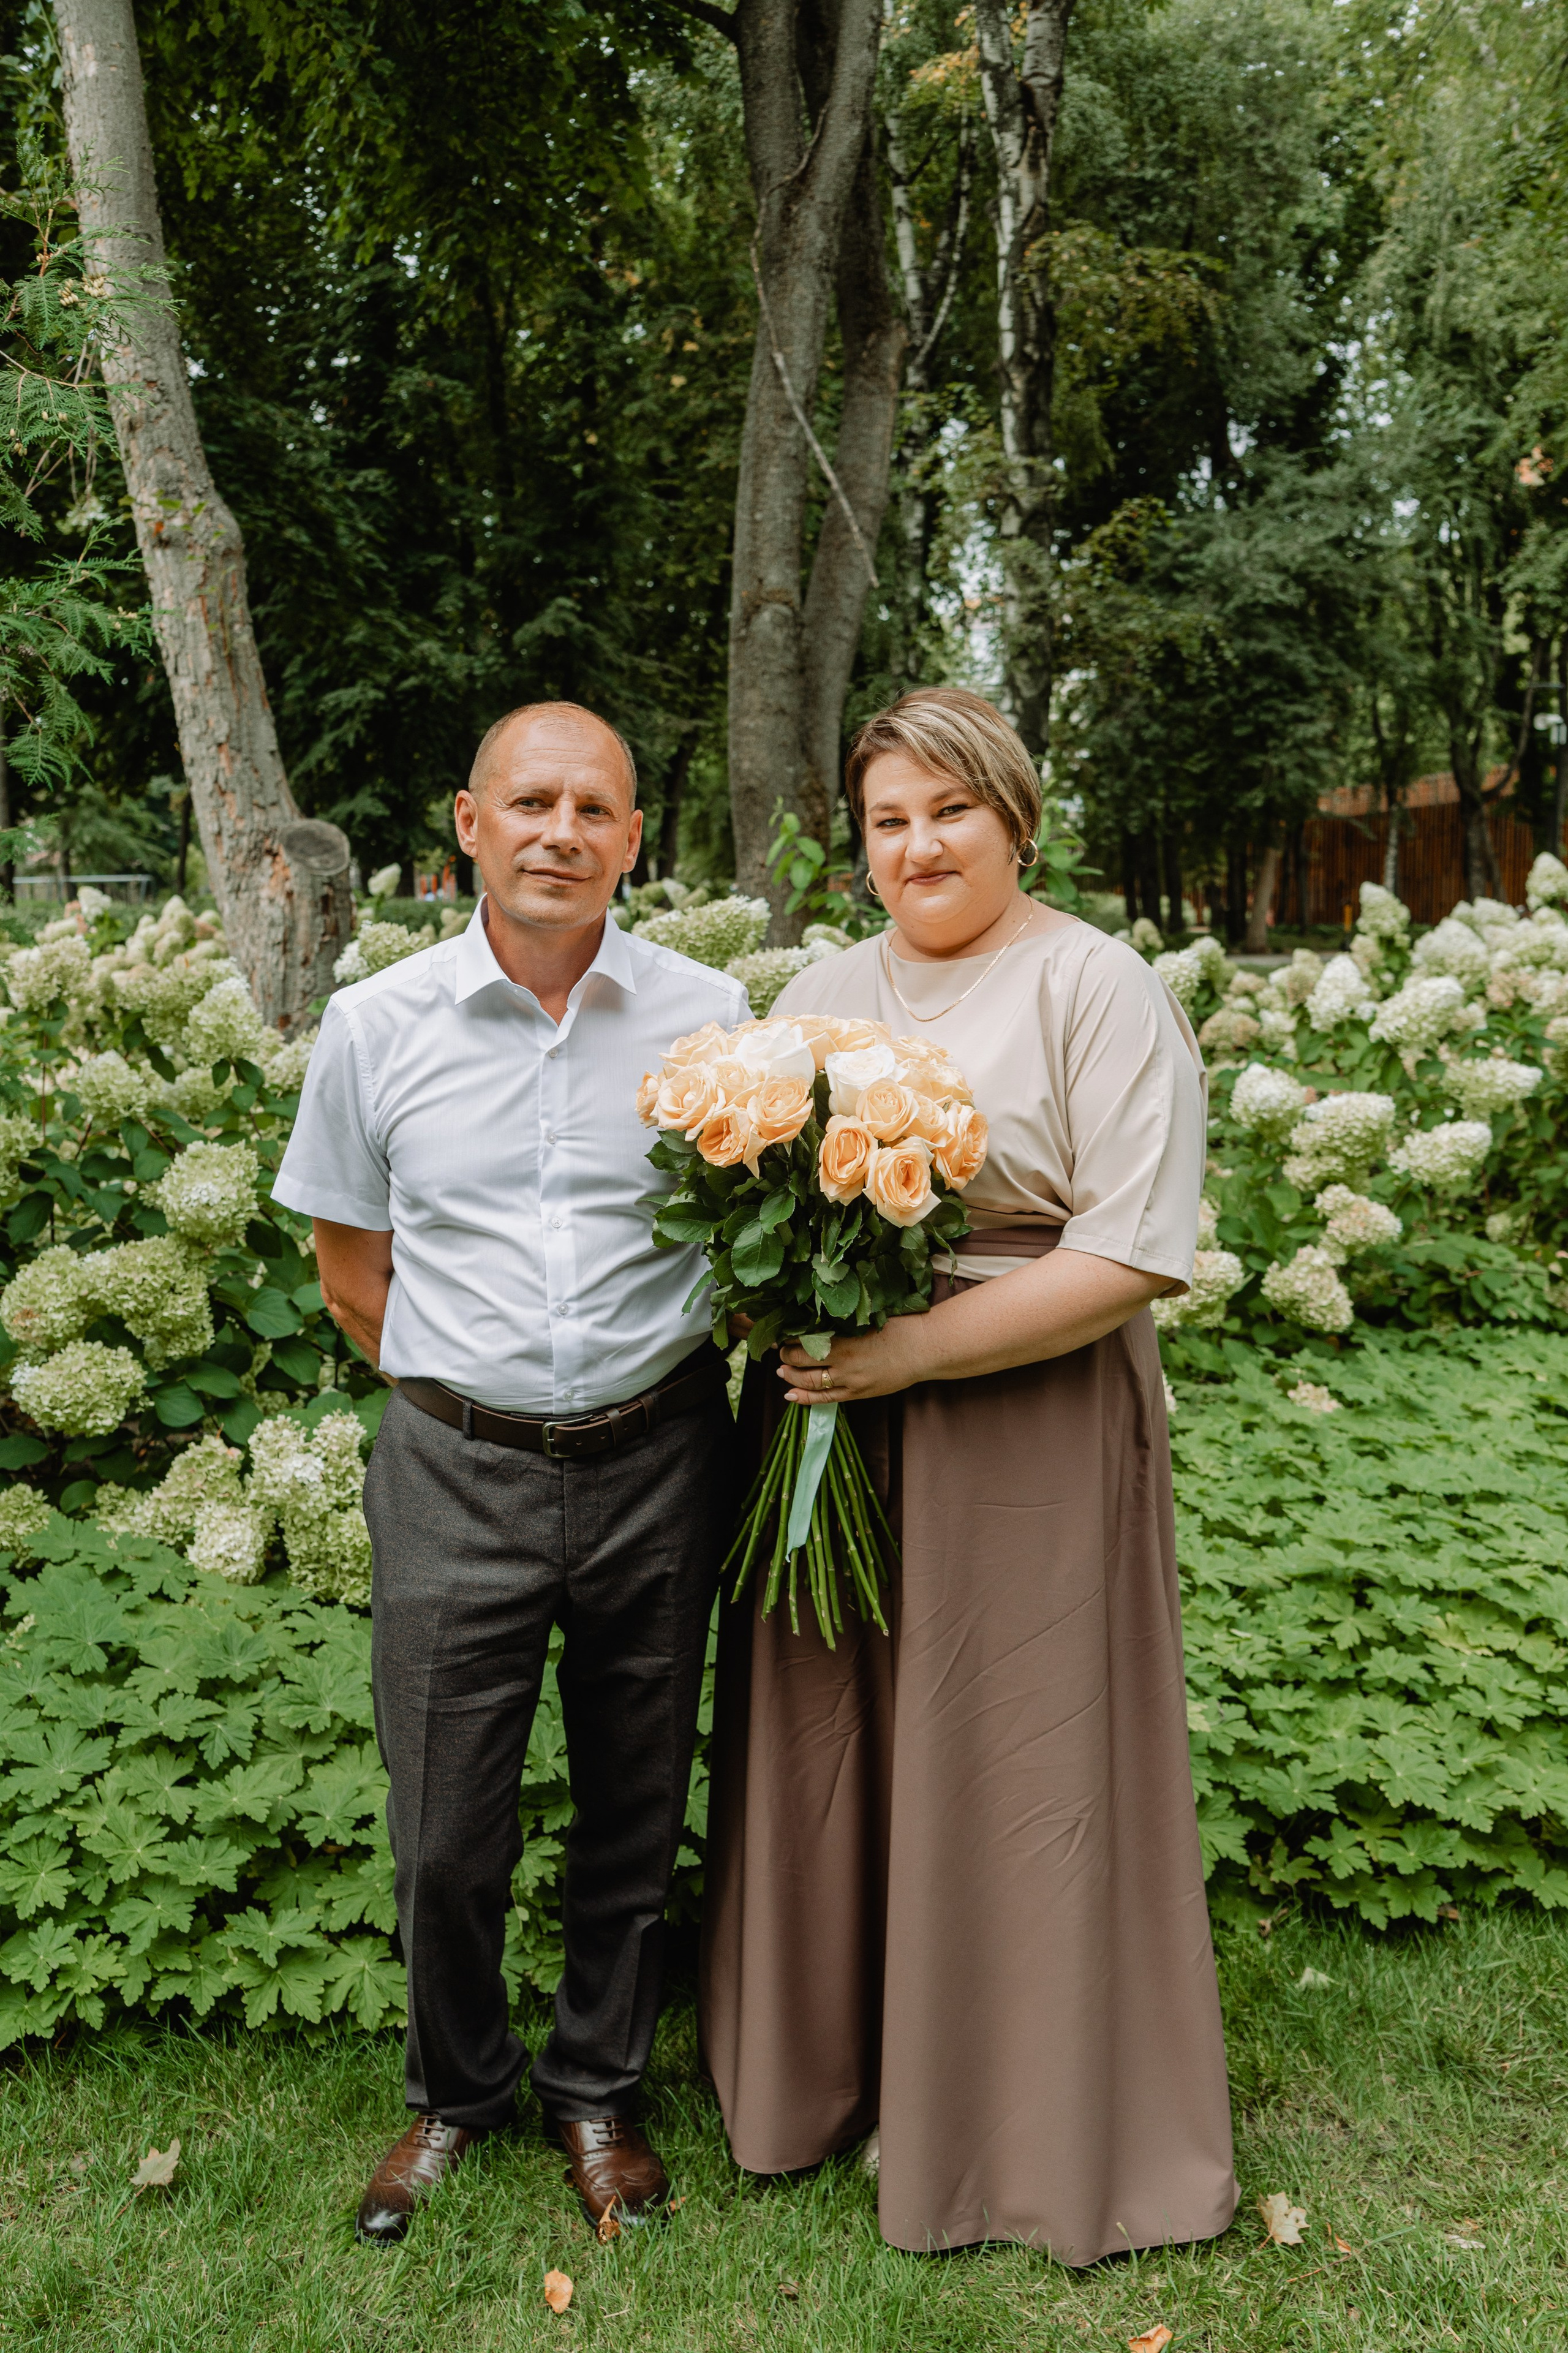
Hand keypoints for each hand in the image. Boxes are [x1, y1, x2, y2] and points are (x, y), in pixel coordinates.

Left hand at [778, 1324, 918, 1405]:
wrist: (925, 1349)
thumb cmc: (900, 1327)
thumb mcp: (867, 1319)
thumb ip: (842, 1324)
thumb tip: (817, 1321)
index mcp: (845, 1343)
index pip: (805, 1345)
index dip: (790, 1341)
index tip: (783, 1335)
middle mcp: (844, 1366)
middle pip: (803, 1366)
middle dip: (787, 1359)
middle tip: (780, 1352)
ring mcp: (852, 1383)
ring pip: (811, 1385)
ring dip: (792, 1379)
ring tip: (782, 1372)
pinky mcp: (859, 1394)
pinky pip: (826, 1399)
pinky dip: (806, 1399)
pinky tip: (792, 1396)